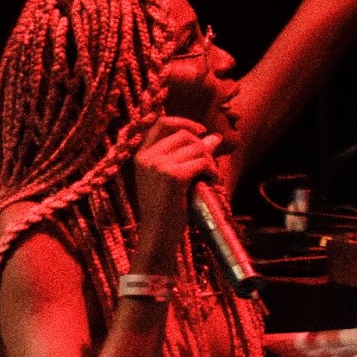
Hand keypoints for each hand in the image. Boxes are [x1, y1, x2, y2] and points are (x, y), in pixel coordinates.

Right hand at [131, 115, 222, 262]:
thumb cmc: (165, 208)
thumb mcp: (171, 177)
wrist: (157, 235)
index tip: (200, 130)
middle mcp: (147, 157)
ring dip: (209, 160)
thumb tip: (215, 136)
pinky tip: (211, 180)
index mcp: (141, 155)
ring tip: (209, 175)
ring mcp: (159, 166)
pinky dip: (212, 170)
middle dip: (202, 147)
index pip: (162, 123)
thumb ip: (188, 155)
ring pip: (197, 148)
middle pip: (185, 135)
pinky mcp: (173, 176)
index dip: (184, 122)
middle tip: (208, 166)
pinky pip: (203, 162)